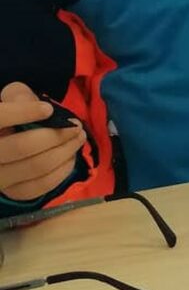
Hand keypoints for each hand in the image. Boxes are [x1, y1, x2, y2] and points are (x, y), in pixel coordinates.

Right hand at [0, 83, 84, 201]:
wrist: (6, 142)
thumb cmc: (12, 117)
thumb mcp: (11, 99)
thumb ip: (20, 96)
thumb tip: (41, 108)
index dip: (23, 113)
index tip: (48, 109)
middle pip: (23, 147)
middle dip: (57, 134)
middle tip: (76, 125)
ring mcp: (0, 178)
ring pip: (37, 166)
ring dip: (66, 150)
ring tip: (79, 137)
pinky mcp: (15, 193)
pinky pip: (44, 184)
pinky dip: (63, 168)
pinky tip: (70, 155)